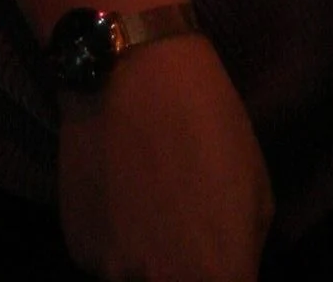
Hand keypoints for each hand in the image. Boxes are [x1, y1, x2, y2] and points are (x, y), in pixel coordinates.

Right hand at [57, 31, 274, 280]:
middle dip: (186, 270)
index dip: (225, 275)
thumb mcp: (255, 187)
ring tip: (153, 201)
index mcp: (216, 274)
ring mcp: (111, 273)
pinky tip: (122, 192)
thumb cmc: (205, 118)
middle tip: (186, 228)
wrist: (126, 71)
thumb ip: (243, 247)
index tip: (220, 258)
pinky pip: (105, 260)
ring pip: (137, 278)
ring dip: (149, 258)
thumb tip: (226, 271)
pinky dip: (116, 240)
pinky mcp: (77, 249)